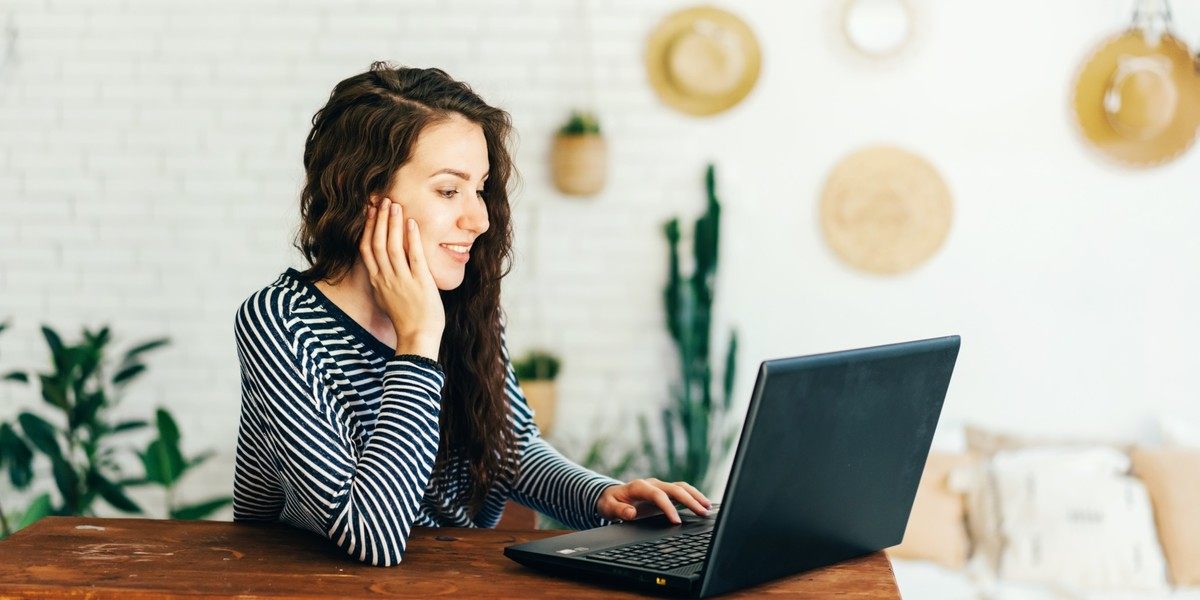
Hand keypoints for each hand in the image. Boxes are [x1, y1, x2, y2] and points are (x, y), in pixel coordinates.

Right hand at [359, 197, 444, 359]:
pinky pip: (413, 256)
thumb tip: (383, 269)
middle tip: (382, 200)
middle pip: (376, 243)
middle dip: (379, 219)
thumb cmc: (407, 320)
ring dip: (392, 223)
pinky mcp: (419, 282)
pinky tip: (411, 223)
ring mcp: (401, 280)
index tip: (370, 212)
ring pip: (391, 246)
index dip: (367, 228)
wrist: (418, 337)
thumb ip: (384, 282)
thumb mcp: (387, 299)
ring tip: (394, 205)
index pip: (366, 249)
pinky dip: (411, 238)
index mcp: (377, 282)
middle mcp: (385, 279)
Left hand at [596, 478, 712, 524]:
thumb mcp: (608, 508)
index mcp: (639, 486)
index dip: (668, 507)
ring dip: (695, 496)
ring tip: (707, 507)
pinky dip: (693, 497)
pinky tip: (702, 505)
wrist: (610, 496)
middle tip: (702, 512)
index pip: (658, 495)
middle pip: (675, 488)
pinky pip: (681, 491)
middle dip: (690, 500)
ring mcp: (659, 486)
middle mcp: (652, 484)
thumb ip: (619, 510)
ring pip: (681, 487)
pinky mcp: (664, 492)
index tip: (676, 521)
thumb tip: (631, 512)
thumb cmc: (610, 502)